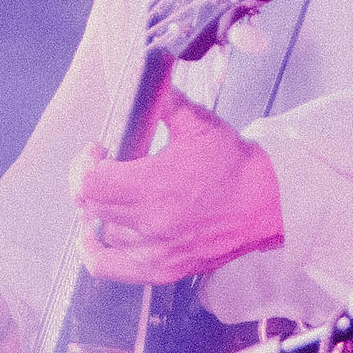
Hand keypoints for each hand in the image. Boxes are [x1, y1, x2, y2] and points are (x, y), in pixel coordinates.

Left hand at [68, 86, 283, 284]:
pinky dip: (95, 253)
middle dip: (90, 183)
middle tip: (103, 168)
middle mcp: (151, 223)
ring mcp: (156, 251)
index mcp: (155, 185)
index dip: (85, 164)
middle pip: (91, 207)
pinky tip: (92, 238)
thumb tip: (145, 82)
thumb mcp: (198, 124)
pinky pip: (111, 268)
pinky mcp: (164, 269)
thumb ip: (164, 102)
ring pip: (101, 234)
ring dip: (99, 213)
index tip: (98, 152)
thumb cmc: (234, 165)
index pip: (90, 183)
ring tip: (110, 197)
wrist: (267, 203)